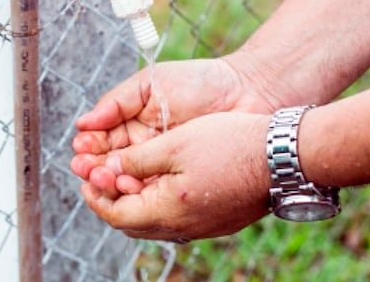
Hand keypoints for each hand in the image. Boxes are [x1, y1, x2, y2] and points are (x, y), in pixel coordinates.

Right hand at [71, 56, 277, 195]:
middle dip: (94, 171)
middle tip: (86, 171)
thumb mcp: (151, 84)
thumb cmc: (200, 83)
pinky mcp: (182, 187)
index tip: (81, 151)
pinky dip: (141, 195)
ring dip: (114, 186)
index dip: (89, 150)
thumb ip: (116, 102)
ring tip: (105, 180)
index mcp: (132, 128)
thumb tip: (82, 123)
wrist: (246, 93)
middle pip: (110, 170)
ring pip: (130, 186)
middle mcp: (144, 152)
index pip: (101, 145)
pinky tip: (131, 189)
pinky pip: (156, 197)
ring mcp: (163, 171)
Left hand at [80, 112, 271, 240]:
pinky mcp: (220, 220)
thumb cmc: (230, 142)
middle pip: (133, 222)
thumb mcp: (174, 144)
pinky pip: (179, 217)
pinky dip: (160, 200)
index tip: (87, 173)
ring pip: (156, 220)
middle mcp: (185, 227)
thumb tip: (108, 170)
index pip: (117, 215)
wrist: (282, 154)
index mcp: (169, 210)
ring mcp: (205, 226)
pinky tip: (162, 177)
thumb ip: (136, 160)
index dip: (96, 194)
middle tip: (102, 173)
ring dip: (136, 198)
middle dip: (112, 197)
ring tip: (129, 172)